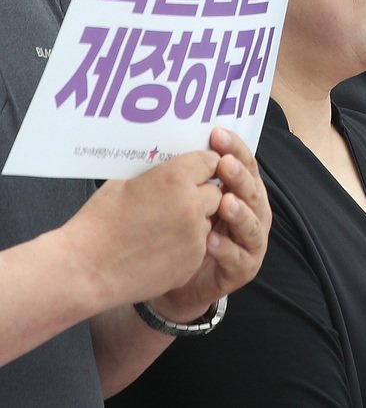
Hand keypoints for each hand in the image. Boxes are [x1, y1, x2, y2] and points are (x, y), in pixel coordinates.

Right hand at [59, 151, 222, 310]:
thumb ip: (156, 173)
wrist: (84, 270)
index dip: (203, 166)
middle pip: (215, 192)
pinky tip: (161, 248)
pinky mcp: (193, 261)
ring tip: (164, 228)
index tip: (198, 171)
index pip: (210, 161)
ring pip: (208, 220)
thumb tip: (172, 167)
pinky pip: (200, 246)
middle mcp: (192, 205)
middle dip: (202, 194)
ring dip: (196, 221)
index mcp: (175, 178)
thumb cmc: (97, 225)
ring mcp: (195, 235)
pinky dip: (187, 245)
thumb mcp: (123, 183)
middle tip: (178, 201)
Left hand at [149, 128, 270, 322]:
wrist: (178, 284)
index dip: (235, 148)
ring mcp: (252, 243)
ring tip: (224, 202)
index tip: (217, 134)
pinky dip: (226, 248)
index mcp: (243, 192)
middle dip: (239, 177)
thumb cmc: (184, 235)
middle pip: (253, 192)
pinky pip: (237, 258)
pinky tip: (211, 240)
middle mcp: (254, 214)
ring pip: (252, 224)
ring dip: (239, 212)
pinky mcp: (243, 269)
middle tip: (224, 165)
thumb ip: (190, 178)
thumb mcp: (188, 202)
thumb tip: (173, 143)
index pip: (245, 165)